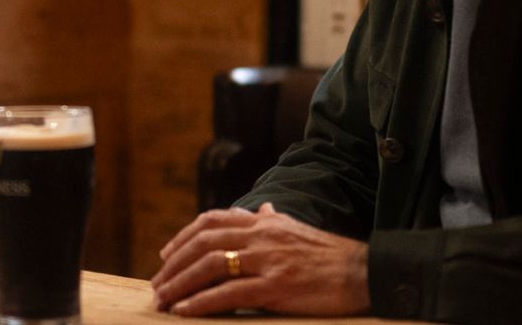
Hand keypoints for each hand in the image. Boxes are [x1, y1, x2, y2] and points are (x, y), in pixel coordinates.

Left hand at [150, 202, 368, 316]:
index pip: (212, 222)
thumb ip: (274, 220)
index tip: (166, 255)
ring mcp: (267, 261)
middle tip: (158, 284)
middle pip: (203, 244)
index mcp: (263, 224)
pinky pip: (229, 294)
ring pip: (210, 267)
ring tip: (164, 300)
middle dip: (174, 264)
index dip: (183, 237)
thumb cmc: (329, 254)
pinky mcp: (276, 287)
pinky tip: (185, 311)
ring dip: (181, 284)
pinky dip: (202, 302)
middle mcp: (260, 237)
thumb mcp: (297, 229)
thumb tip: (264, 209)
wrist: (363, 271)